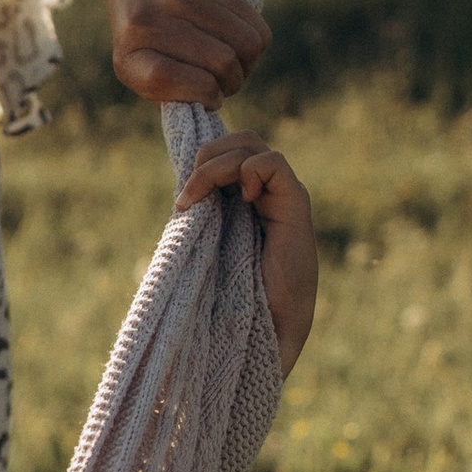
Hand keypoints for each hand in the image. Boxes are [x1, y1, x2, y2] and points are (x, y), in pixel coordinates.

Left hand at [106, 0, 270, 108]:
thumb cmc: (144, 27)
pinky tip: (240, 41)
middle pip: (220, 63)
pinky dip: (256, 43)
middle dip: (232, 82)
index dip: (202, 94)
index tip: (211, 96)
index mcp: (127, 56)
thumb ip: (169, 89)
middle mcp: (148, 22)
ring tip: (235, 62)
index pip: (166, 79)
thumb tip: (209, 107)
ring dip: (248, 64)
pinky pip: (255, 28)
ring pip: (244, 46)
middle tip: (226, 79)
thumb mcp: (141, 62)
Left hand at [175, 128, 317, 375]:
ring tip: (201, 199)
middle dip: (207, 157)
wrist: (274, 331)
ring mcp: (284, 197)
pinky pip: (272, 163)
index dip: (203, 160)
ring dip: (217, 165)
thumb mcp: (210, 256)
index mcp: (249, 204)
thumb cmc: (238, 301)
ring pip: (251, 145)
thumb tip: (175, 208)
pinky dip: (249, 171)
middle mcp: (268, 195)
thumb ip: (202, 227)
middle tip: (187, 198)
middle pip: (239, 141)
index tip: (179, 203)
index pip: (229, 154)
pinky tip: (243, 201)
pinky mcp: (295, 205)